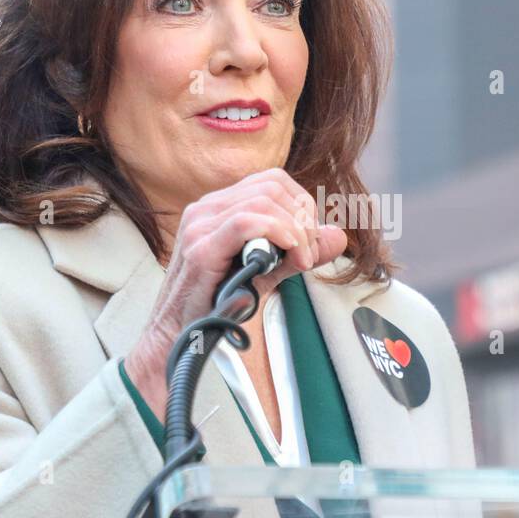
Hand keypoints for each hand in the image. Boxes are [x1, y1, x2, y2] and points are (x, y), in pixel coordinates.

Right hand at [124, 167, 347, 415]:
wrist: (179, 336)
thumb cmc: (215, 304)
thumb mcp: (266, 272)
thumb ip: (299, 252)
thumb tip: (338, 235)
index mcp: (219, 207)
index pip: (272, 181)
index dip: (302, 203)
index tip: (310, 239)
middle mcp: (206, 208)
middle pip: (272, 185)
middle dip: (303, 217)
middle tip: (309, 254)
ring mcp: (200, 225)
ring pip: (264, 200)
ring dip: (296, 229)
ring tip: (301, 260)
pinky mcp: (200, 248)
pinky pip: (248, 222)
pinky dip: (279, 233)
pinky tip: (290, 254)